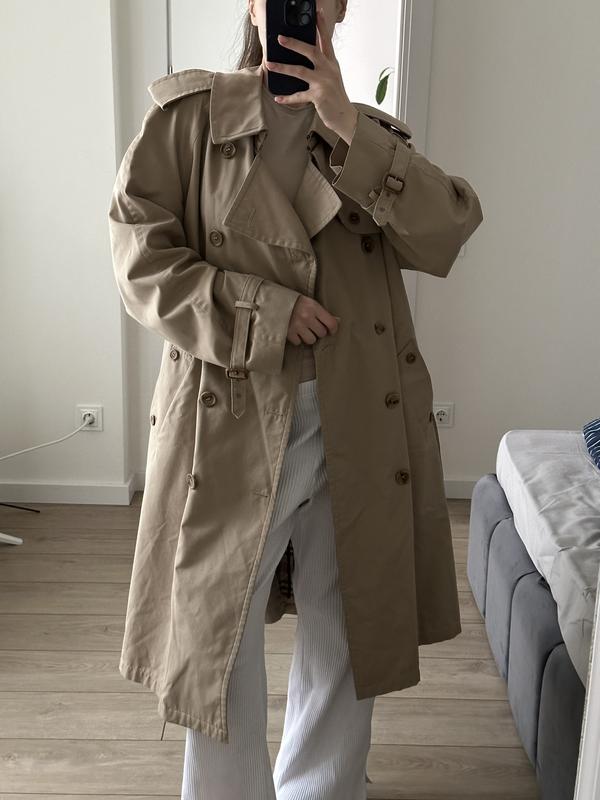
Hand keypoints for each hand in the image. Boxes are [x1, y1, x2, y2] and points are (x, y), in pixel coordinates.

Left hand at [264, 6, 358, 144]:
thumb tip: (305, 54)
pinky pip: (299, 96)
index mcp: (332, 63)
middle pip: (311, 51)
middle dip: (294, 44)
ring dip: (283, 68)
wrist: (345, 117)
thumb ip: (321, 65)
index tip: (317, 12)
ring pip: (300, 71)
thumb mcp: (331, 77)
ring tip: (269, 64)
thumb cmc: (335, 96)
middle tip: (280, 38)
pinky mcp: (318, 97)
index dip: (321, 26)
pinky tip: (278, 98)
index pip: (326, 41)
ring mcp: (323, 83)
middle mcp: (328, 70)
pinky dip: (287, 98)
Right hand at [287, 295, 339, 345]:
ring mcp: (297, 326)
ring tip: (304, 330)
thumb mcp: (309, 302)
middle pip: (321, 333)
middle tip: (313, 327)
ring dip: (309, 337)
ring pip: (311, 340)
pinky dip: (297, 339)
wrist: (273, 302)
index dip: (333, 329)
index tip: (331, 331)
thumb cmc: (294, 302)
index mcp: (313, 307)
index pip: (331, 323)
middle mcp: (306, 317)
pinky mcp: (288, 333)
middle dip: (318, 331)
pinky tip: (295, 331)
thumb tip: (337, 321)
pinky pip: (299, 342)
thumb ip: (322, 312)